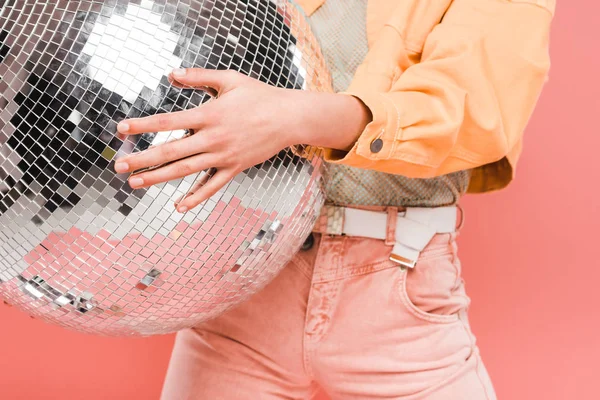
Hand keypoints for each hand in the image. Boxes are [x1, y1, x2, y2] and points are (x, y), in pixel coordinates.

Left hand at [114, 68, 370, 211]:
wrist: (289, 118)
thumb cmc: (259, 96)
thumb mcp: (230, 79)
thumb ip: (199, 76)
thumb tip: (171, 75)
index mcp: (209, 114)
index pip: (168, 121)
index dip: (143, 125)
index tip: (121, 129)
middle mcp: (213, 138)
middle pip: (171, 151)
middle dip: (143, 159)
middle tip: (119, 165)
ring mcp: (224, 156)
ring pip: (186, 171)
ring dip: (158, 178)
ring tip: (135, 183)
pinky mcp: (234, 168)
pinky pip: (212, 186)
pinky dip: (196, 197)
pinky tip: (178, 206)